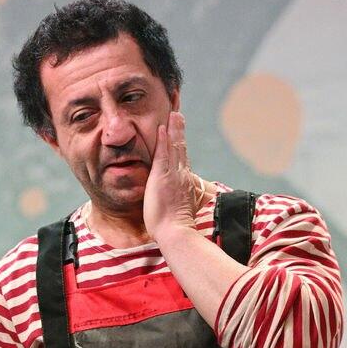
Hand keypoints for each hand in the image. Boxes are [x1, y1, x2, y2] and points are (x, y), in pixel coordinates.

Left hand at [143, 111, 199, 240]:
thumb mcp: (178, 211)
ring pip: (175, 147)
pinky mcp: (163, 177)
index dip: (181, 145)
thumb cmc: (175, 228)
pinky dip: (164, 140)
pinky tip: (163, 128)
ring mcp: (173, 175)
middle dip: (179, 131)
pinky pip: (163, 154)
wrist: (175, 233)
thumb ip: (177, 202)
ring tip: (174, 114)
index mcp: (184, 183)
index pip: (182, 160)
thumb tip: (176, 203)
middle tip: (178, 115)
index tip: (179, 132)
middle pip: (181, 149)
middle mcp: (181, 176)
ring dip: (174, 129)